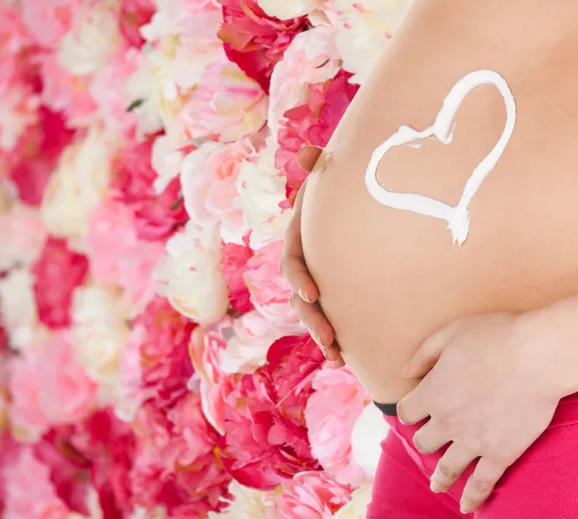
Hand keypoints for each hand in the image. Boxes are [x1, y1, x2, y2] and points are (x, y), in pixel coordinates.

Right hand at [281, 146, 344, 366]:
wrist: (361, 210)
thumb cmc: (343, 191)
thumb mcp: (332, 176)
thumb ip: (321, 166)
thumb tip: (306, 152)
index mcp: (302, 239)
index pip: (293, 261)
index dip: (299, 279)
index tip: (314, 295)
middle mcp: (307, 264)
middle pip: (299, 295)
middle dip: (311, 318)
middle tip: (328, 337)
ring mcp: (319, 281)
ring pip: (312, 313)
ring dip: (321, 334)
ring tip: (336, 356)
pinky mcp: (335, 294)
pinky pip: (330, 319)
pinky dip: (335, 338)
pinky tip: (345, 358)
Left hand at [396, 309, 575, 513]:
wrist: (536, 355)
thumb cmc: (494, 337)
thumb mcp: (449, 333)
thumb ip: (423, 353)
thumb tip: (404, 373)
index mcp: (431, 392)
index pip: (406, 411)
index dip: (409, 411)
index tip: (413, 412)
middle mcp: (446, 421)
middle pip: (424, 441)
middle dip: (424, 439)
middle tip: (430, 439)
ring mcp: (473, 441)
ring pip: (447, 466)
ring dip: (439, 477)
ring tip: (436, 486)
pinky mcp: (501, 454)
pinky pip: (482, 483)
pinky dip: (472, 497)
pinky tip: (466, 507)